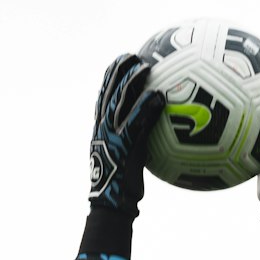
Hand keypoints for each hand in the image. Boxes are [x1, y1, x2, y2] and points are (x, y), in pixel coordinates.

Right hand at [88, 54, 164, 216]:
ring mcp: (111, 135)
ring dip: (132, 81)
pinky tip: (159, 96)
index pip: (102, 96)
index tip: (120, 60)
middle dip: (119, 70)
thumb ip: (135, 142)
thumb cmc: (122, 187)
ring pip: (119, 101)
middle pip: (108, 91)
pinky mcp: (123, 145)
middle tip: (132, 55)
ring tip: (146, 66)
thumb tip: (153, 134)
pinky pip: (136, 121)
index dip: (110, 76)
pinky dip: (147, 107)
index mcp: (100, 129)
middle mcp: (102, 128)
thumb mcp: (126, 160)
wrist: (111, 204)